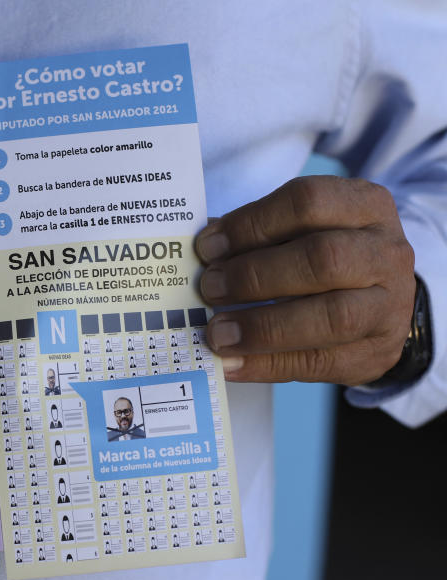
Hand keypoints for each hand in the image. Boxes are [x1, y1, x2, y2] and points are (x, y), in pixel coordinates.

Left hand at [195, 176, 414, 385]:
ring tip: (218, 333)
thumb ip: (257, 235)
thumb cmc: (326, 258)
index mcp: (365, 206)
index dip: (252, 224)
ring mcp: (390, 305)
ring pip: (331, 316)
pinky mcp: (377, 353)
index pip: (307, 203)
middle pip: (323, 258)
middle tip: (210, 288)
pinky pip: (319, 363)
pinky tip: (230, 363)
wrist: (382, 304)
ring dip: (263, 326)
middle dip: (255, 275)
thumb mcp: (302, 231)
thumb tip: (199, 251)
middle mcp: (386, 252)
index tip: (207, 247)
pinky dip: (266, 365)